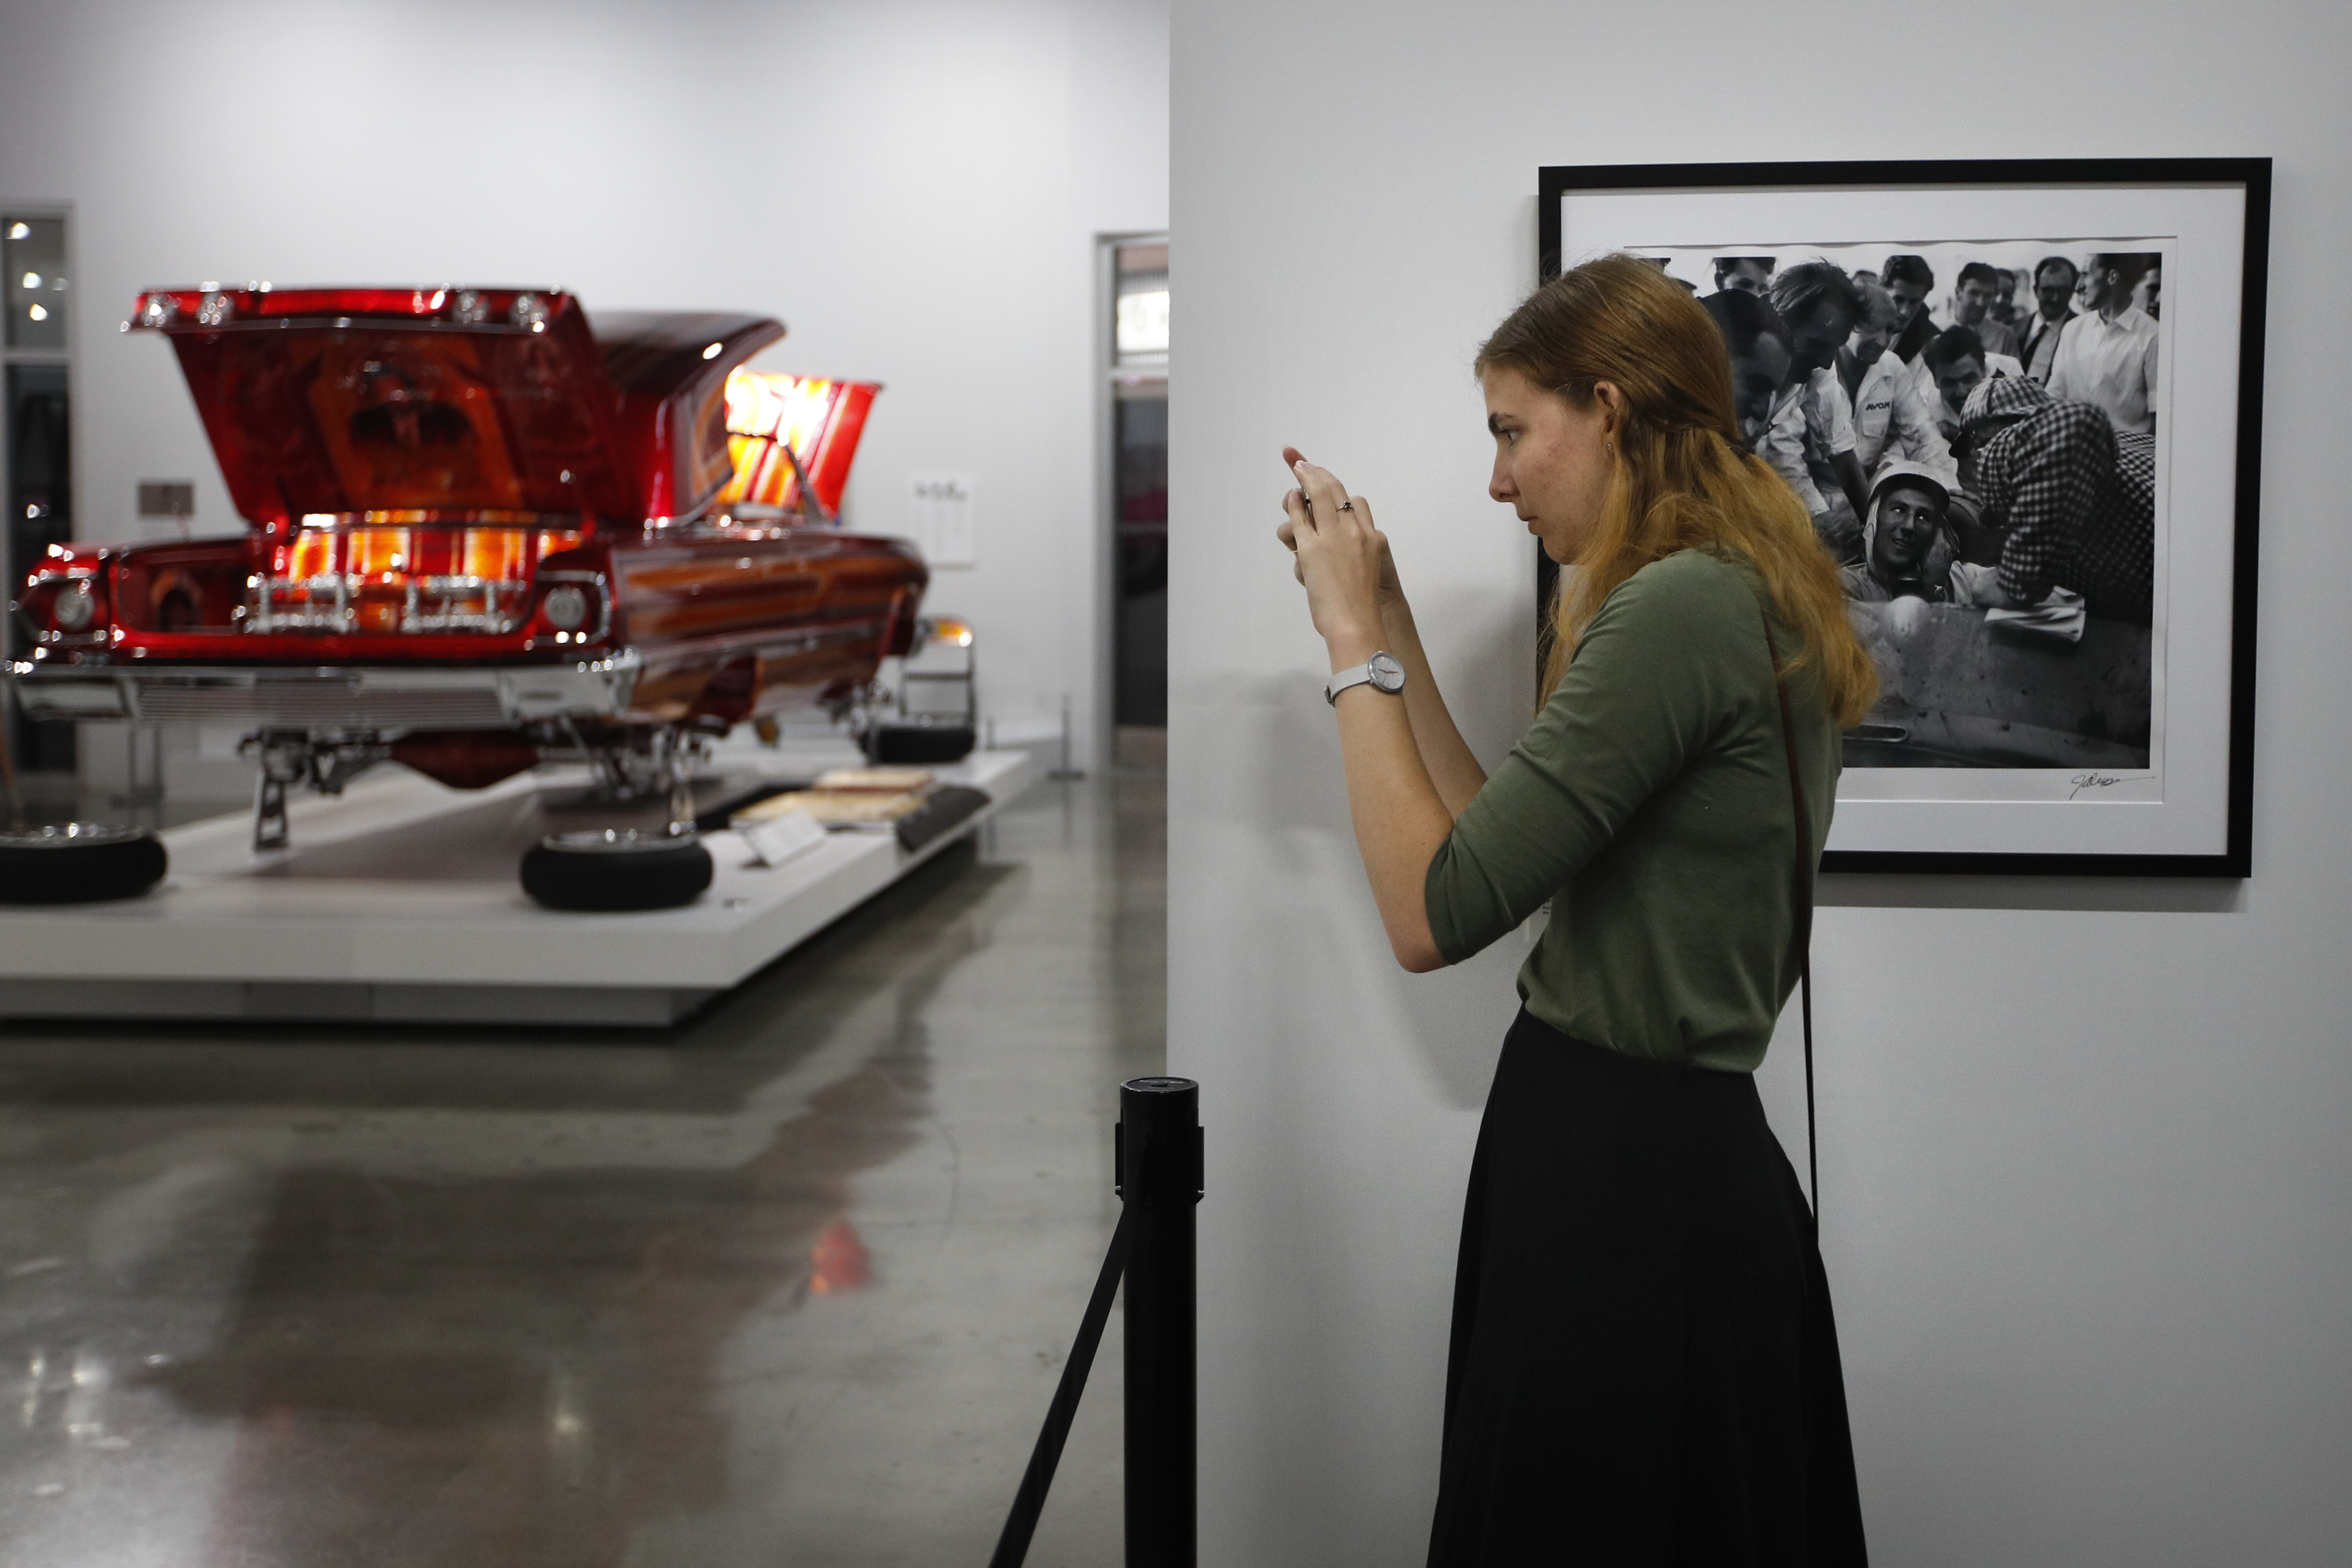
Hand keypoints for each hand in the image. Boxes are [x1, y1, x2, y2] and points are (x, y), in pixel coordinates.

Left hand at [1275, 448, 1400, 648]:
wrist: (1358, 622)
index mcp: (1372, 537)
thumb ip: (1357, 552)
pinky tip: (1290, 498)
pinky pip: (1299, 517)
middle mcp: (1354, 530)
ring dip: (1304, 483)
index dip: (1339, 488)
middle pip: (1335, 490)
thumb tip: (1342, 547)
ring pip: (1316, 496)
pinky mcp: (1311, 548)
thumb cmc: (1361, 604)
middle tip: (1303, 464)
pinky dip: (1293, 504)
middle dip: (1317, 473)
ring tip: (1294, 485)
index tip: (1326, 479)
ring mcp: (1332, 536)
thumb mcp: (1368, 572)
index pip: (1357, 502)